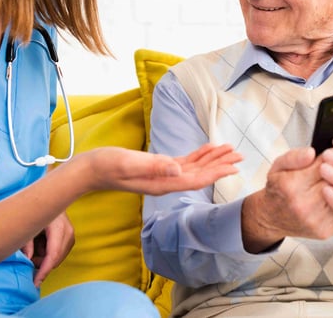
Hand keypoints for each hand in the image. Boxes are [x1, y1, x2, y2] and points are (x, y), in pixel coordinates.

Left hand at [22, 212, 74, 287]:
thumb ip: (26, 243)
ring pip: (58, 258)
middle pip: (56, 259)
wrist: (49, 197)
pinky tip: (42, 243)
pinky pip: (60, 253)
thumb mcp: (27, 225)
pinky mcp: (71, 236)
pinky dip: (49, 253)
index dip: (44, 271)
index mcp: (58, 227)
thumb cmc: (34, 209)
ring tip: (35, 245)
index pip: (53, 255)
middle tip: (29, 256)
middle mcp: (68, 231)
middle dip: (41, 264)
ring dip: (45, 258)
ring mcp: (71, 234)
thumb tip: (28, 260)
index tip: (35, 282)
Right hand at [87, 143, 241, 195]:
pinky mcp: (157, 168)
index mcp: (162, 183)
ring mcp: (162, 176)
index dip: (216, 172)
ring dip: (212, 159)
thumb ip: (154, 166)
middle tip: (240, 155)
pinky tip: (207, 150)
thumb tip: (177, 169)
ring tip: (230, 151)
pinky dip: (197, 156)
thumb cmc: (108, 165)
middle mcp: (165, 182)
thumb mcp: (130, 163)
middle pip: (200, 174)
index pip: (195, 179)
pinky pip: (183, 163)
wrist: (91, 169)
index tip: (233, 166)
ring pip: (194, 168)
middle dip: (221, 165)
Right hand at [242, 147, 332, 251]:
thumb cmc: (278, 189)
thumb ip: (294, 156)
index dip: (331, 158)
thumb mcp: (278, 166)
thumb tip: (311, 152)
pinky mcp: (326, 230)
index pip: (324, 166)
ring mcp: (316, 221)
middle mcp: (303, 205)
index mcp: (291, 186)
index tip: (331, 155)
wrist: (272, 217)